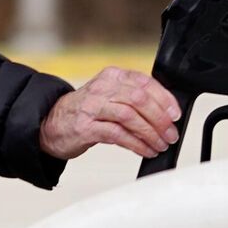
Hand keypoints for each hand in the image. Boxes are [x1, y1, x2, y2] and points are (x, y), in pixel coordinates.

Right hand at [39, 67, 182, 159]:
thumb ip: (133, 99)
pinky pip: (118, 135)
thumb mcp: (109, 96)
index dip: (164, 99)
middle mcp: (102, 88)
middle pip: (139, 99)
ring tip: (160, 144)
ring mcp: (92, 107)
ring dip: (150, 133)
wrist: (51, 124)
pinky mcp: (86, 127)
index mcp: (112, 76)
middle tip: (171, 134)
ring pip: (130, 116)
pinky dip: (136, 144)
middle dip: (160, 119)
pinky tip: (145, 150)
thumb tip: (166, 114)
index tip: (175, 115)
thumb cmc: (86, 112)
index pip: (144, 82)